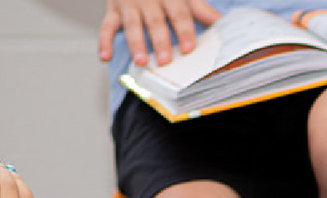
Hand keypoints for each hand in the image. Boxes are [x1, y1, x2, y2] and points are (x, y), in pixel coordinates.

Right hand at [98, 0, 220, 66]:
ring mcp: (129, 3)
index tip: (190, 48)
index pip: (180, 13)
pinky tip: (105, 57)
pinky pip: (106, 25)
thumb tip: (222, 24)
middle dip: (160, 41)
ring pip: (132, 24)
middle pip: (155, 21)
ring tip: (141, 62)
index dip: (185, 30)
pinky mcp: (113, 8)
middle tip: (165, 61)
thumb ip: (201, 9)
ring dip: (135, 43)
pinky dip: (104, 41)